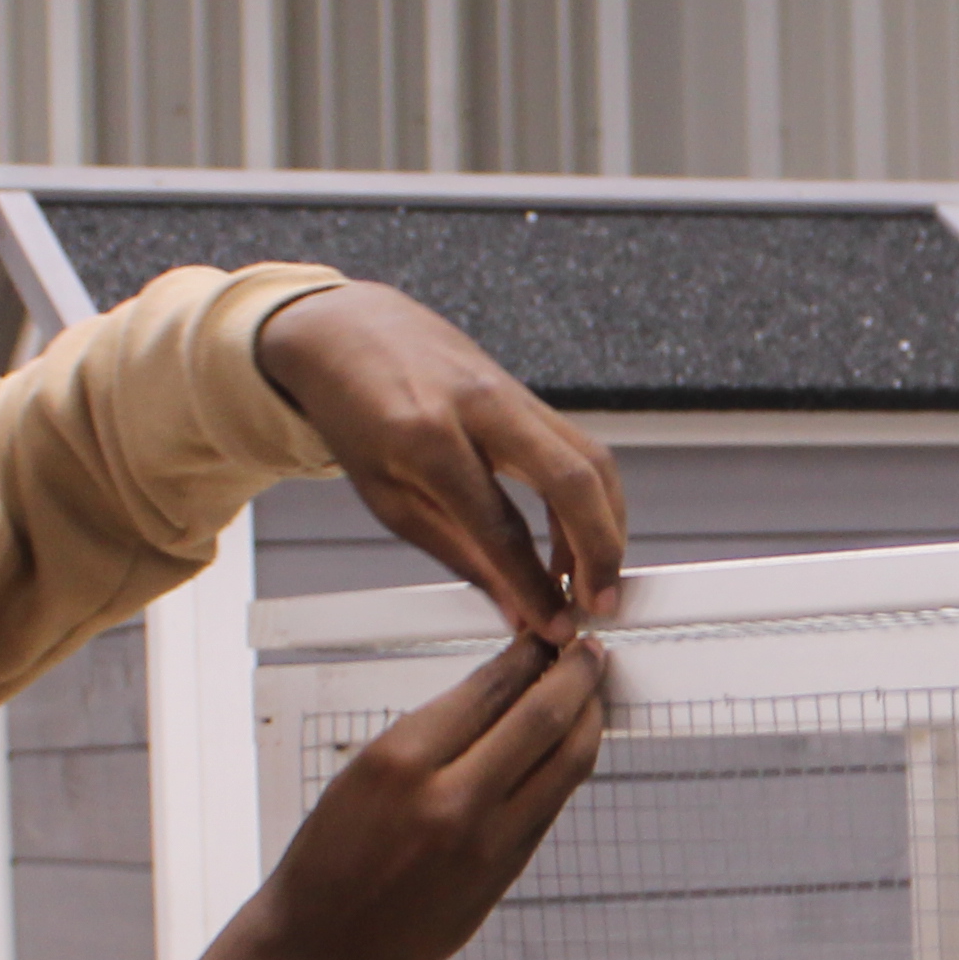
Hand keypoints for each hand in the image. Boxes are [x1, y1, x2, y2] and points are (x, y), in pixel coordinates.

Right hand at [150, 627, 610, 959]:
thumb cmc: (328, 859)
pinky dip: (565, 770)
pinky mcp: (504, 877)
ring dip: (587, 723)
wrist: (319, 948)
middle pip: (544, 721)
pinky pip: (550, 808)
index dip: (529, 655)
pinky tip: (565, 750)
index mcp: (400, 763)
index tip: (544, 636)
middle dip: (578, 677)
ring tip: (591, 695)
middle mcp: (450, 803)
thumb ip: (437, 734)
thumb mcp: (363, 773)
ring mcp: (486, 846)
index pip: (490, 688)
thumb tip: (504, 689)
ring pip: (565, 767)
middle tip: (590, 652)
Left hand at [254, 282, 628, 640]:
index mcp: (426, 438)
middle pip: (571, 480)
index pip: (499, 526)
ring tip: (590, 581)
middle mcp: (481, 408)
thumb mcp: (386, 496)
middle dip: (601, 550)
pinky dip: (593, 500)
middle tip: (599, 604)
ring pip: (592, 461)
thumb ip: (456, 552)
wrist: (351, 333)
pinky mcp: (530, 396)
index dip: (533, 585)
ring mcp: (512, 395)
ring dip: (607, 527)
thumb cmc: (356, 414)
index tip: (553, 627)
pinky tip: (579, 539)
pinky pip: (582, 449)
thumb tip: (511, 607)